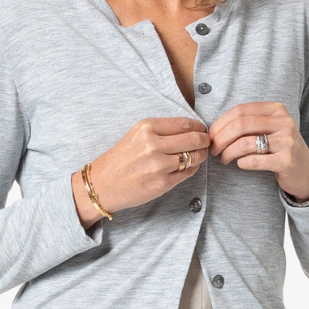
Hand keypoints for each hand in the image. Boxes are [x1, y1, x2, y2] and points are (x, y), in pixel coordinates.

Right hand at [73, 117, 208, 226]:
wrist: (102, 184)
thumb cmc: (122, 158)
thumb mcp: (137, 135)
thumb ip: (163, 131)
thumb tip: (194, 129)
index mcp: (146, 128)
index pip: (186, 124)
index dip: (199, 128)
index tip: (202, 130)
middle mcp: (152, 145)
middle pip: (194, 139)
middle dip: (205, 141)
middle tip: (206, 143)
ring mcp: (158, 165)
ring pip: (194, 157)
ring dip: (200, 156)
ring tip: (197, 155)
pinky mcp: (162, 183)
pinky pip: (188, 173)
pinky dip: (192, 169)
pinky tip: (187, 167)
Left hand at [208, 102, 308, 200]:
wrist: (305, 169)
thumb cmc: (280, 147)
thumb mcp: (269, 128)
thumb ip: (248, 123)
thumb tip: (215, 130)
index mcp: (277, 109)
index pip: (241, 110)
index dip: (221, 123)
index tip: (211, 135)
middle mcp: (284, 122)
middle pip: (241, 125)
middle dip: (221, 138)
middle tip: (213, 149)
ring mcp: (287, 142)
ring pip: (245, 143)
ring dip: (228, 152)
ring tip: (224, 159)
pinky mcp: (286, 161)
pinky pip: (254, 160)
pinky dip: (242, 163)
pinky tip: (240, 164)